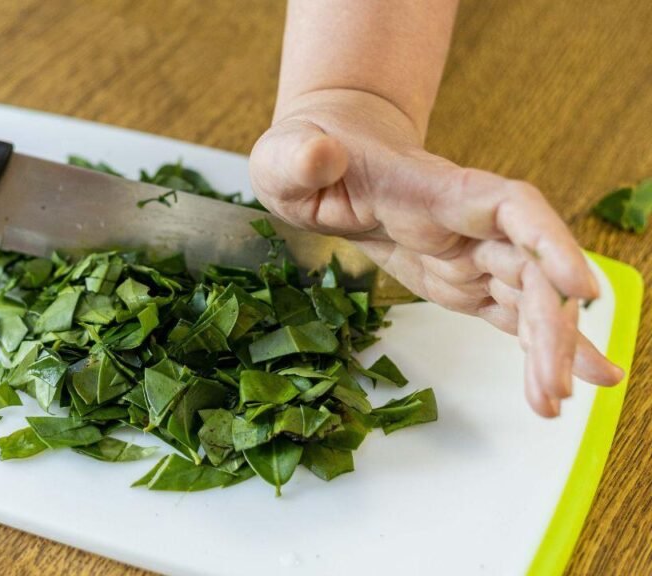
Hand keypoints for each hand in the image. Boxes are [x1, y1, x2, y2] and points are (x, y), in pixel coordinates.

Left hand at [250, 89, 623, 416]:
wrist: (323, 159)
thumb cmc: (306, 154)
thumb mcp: (284, 155)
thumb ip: (299, 156)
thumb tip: (319, 155)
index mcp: (431, 189)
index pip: (508, 207)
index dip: (549, 243)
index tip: (579, 288)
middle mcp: (464, 221)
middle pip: (527, 269)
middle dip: (548, 326)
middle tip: (554, 390)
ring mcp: (466, 252)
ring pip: (524, 298)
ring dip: (546, 348)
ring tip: (556, 403)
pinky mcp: (458, 280)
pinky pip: (505, 314)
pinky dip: (529, 348)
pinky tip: (550, 388)